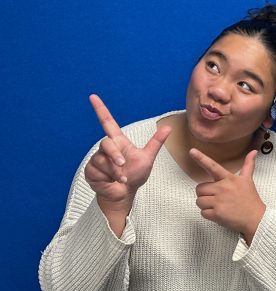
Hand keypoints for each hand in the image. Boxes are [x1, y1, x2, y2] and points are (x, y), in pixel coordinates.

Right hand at [84, 94, 171, 210]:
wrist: (125, 194)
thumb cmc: (135, 175)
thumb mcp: (147, 158)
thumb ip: (156, 143)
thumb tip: (168, 127)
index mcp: (118, 141)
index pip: (107, 122)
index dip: (100, 109)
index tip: (93, 96)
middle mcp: (106, 148)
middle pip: (106, 143)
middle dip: (114, 155)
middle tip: (122, 165)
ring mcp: (97, 159)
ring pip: (102, 159)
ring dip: (114, 171)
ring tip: (121, 178)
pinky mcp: (91, 170)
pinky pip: (96, 170)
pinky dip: (108, 177)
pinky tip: (111, 182)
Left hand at [189, 148, 264, 242]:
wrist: (256, 218)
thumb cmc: (250, 199)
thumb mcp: (248, 180)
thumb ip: (248, 165)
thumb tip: (253, 151)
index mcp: (229, 179)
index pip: (213, 166)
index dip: (201, 158)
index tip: (192, 151)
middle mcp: (223, 188)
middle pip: (200, 188)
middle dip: (204, 194)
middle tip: (215, 197)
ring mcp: (219, 201)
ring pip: (199, 201)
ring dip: (205, 205)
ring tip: (217, 206)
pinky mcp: (217, 214)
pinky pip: (203, 212)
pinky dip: (209, 215)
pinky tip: (218, 213)